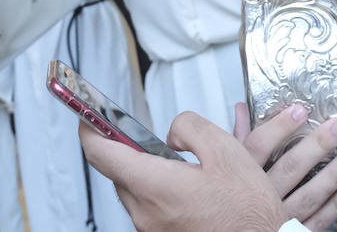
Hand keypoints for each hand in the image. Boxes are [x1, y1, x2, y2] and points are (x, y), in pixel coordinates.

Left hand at [80, 105, 336, 231]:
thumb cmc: (248, 211)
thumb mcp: (226, 150)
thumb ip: (189, 127)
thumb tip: (171, 133)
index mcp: (156, 187)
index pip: (101, 154)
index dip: (90, 130)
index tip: (88, 117)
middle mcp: (146, 214)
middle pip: (117, 172)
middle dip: (127, 150)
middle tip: (146, 137)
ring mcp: (153, 231)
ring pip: (133, 191)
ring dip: (145, 173)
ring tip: (178, 165)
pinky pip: (148, 209)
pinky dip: (158, 192)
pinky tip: (186, 188)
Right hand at [233, 103, 336, 225]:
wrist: (240, 230)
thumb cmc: (234, 197)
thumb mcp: (229, 165)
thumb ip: (240, 139)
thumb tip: (242, 111)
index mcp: (244, 175)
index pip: (259, 146)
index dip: (279, 127)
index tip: (299, 111)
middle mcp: (261, 196)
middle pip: (290, 168)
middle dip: (316, 146)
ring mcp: (278, 216)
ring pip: (308, 195)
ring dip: (331, 175)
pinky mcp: (292, 231)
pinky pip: (316, 222)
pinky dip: (335, 206)